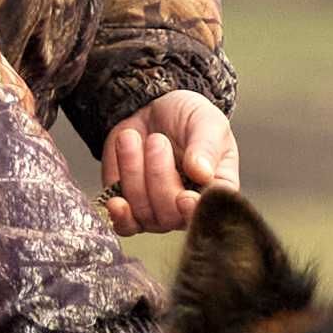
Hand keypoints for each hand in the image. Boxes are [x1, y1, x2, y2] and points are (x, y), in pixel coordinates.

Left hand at [101, 91, 238, 235]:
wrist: (151, 108)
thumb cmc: (186, 117)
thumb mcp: (205, 121)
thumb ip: (206, 147)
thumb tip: (203, 174)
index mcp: (216, 191)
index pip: (210, 214)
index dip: (195, 212)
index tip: (185, 196)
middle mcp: (189, 209)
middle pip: (172, 216)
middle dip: (158, 176)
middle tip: (157, 140)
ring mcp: (158, 212)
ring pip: (145, 214)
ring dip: (133, 173)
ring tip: (131, 139)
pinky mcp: (131, 210)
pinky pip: (125, 225)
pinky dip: (120, 215)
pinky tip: (115, 201)